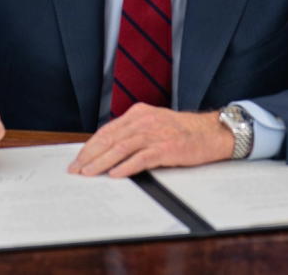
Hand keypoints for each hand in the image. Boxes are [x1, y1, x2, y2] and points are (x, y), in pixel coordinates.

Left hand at [68, 105, 232, 177]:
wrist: (212, 131)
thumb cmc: (183, 131)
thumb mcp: (155, 123)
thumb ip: (134, 132)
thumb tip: (109, 150)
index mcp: (139, 114)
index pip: (107, 130)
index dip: (90, 146)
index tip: (78, 159)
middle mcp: (144, 121)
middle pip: (110, 139)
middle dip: (90, 155)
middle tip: (76, 169)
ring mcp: (155, 133)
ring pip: (121, 148)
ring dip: (102, 162)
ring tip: (89, 173)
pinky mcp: (166, 148)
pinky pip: (141, 158)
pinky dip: (126, 166)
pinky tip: (115, 174)